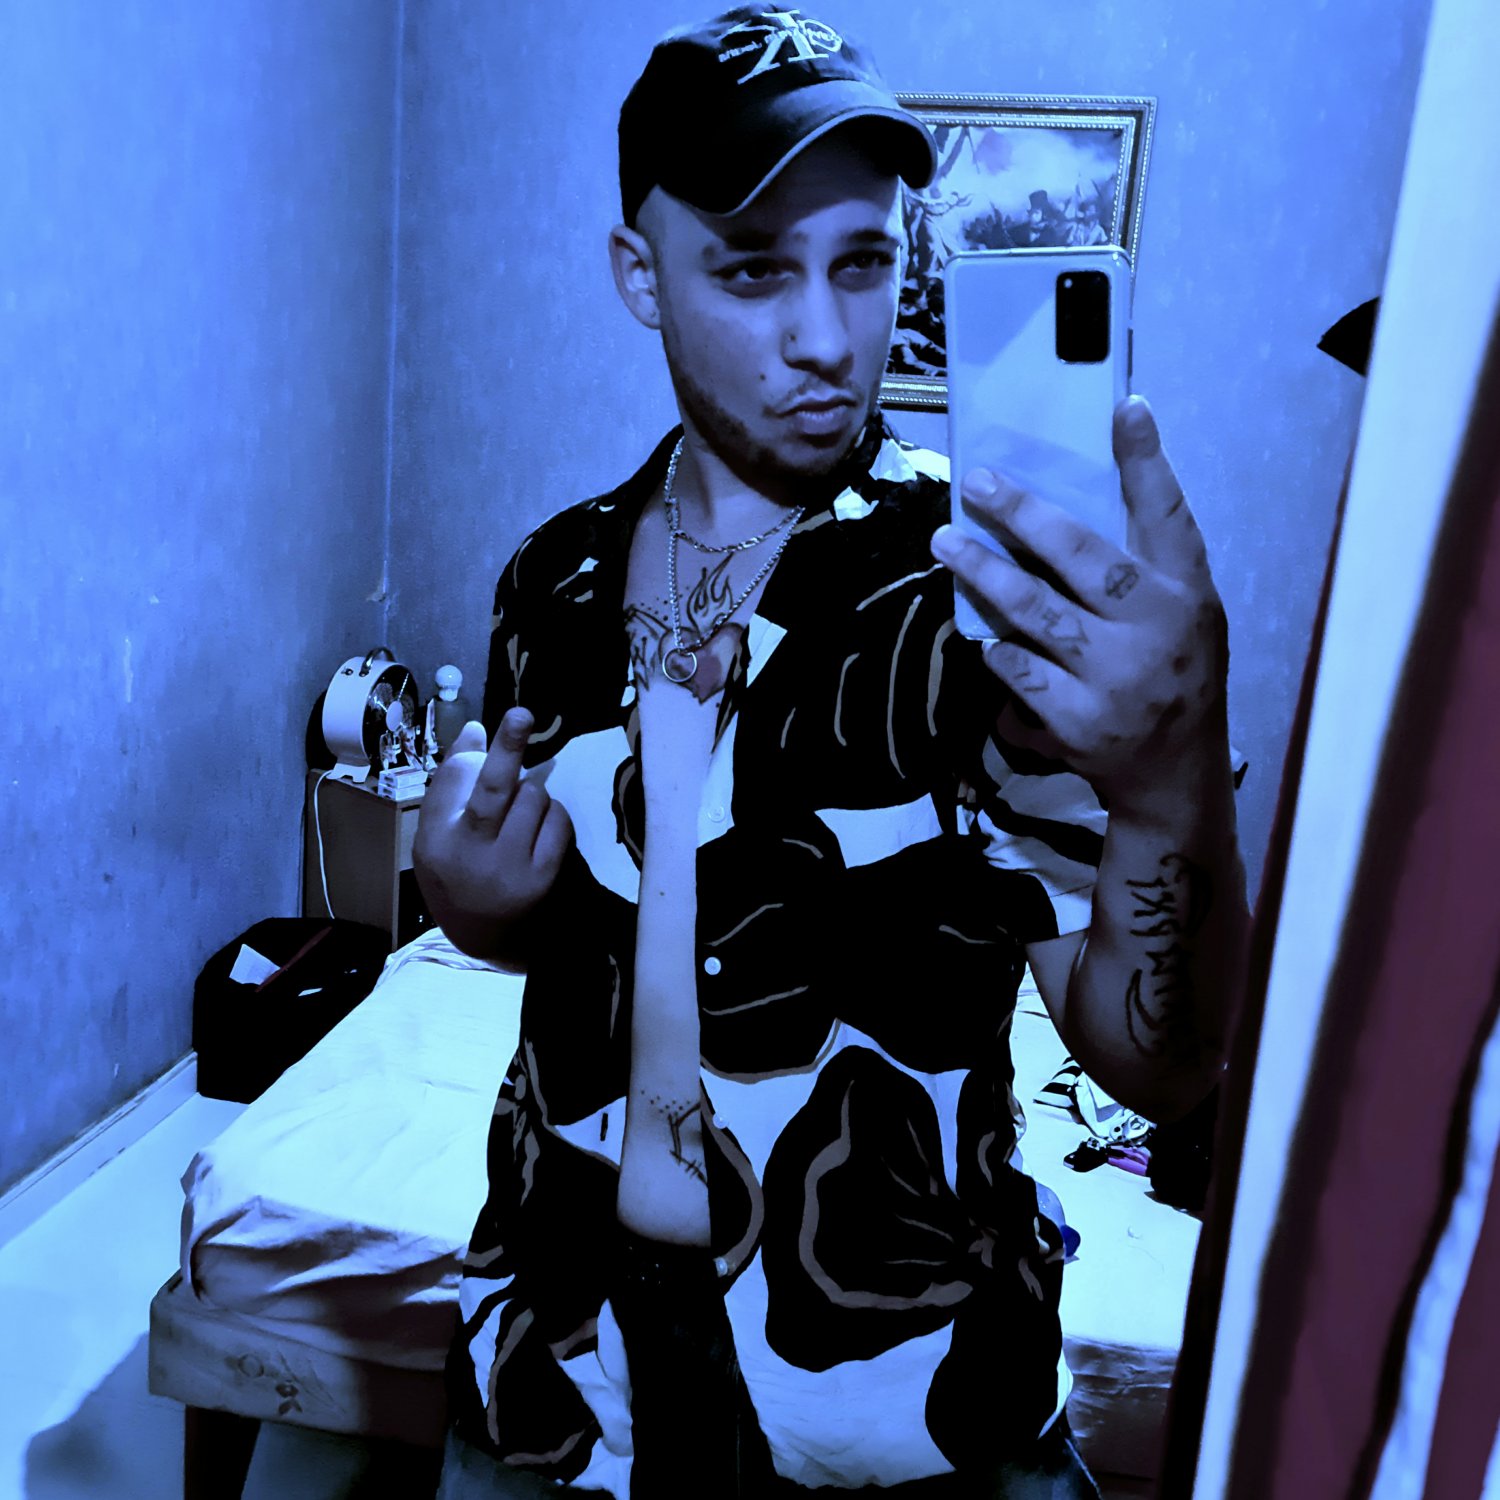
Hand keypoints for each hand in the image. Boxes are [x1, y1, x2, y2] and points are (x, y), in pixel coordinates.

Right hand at [412, 707, 573, 961]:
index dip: (470, 753)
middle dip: (508, 750)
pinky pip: (558, 821)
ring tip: (521, 812)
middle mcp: (471, 853)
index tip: (485, 723)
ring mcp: (510, 867)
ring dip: (533, 792)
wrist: (487, 937)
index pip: (452, 786)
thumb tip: (475, 729)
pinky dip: (553, 813)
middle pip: (493, 790)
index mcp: (438, 840)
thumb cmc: (458, 873)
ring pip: (533, 797)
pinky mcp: (543, 877)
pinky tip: (540, 827)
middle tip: (521, 716)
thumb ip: (453, 783)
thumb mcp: (438, 835)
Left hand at [930, 396, 1228, 810]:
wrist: (1173, 774)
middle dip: (1024, 515)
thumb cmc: (1173, 671)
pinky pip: (1016, 671)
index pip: (1169, 516)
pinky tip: (976, 633)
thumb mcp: (1183, 608)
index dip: (1147, 462)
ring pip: (1035, 614)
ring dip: (984, 575)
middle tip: (976, 481)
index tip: (1124, 408)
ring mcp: (1115, 678)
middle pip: (1082, 557)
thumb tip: (1103, 468)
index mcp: (1186, 593)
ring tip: (945, 541)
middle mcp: (1156, 628)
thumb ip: (1144, 552)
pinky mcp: (1076, 720)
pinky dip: (994, 651)